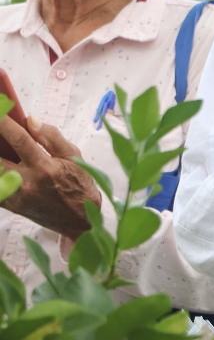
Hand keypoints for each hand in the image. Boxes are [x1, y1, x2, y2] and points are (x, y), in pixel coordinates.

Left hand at [0, 115, 100, 240]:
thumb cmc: (78, 184)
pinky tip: (5, 166)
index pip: (19, 139)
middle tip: (0, 136)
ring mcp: (17, 196)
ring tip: (2, 149)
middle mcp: (28, 183)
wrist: (80, 219)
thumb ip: (51, 136)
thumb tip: (30, 120)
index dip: (3, 122)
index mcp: (45, 167)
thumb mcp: (72, 156)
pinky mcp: (11, 206)